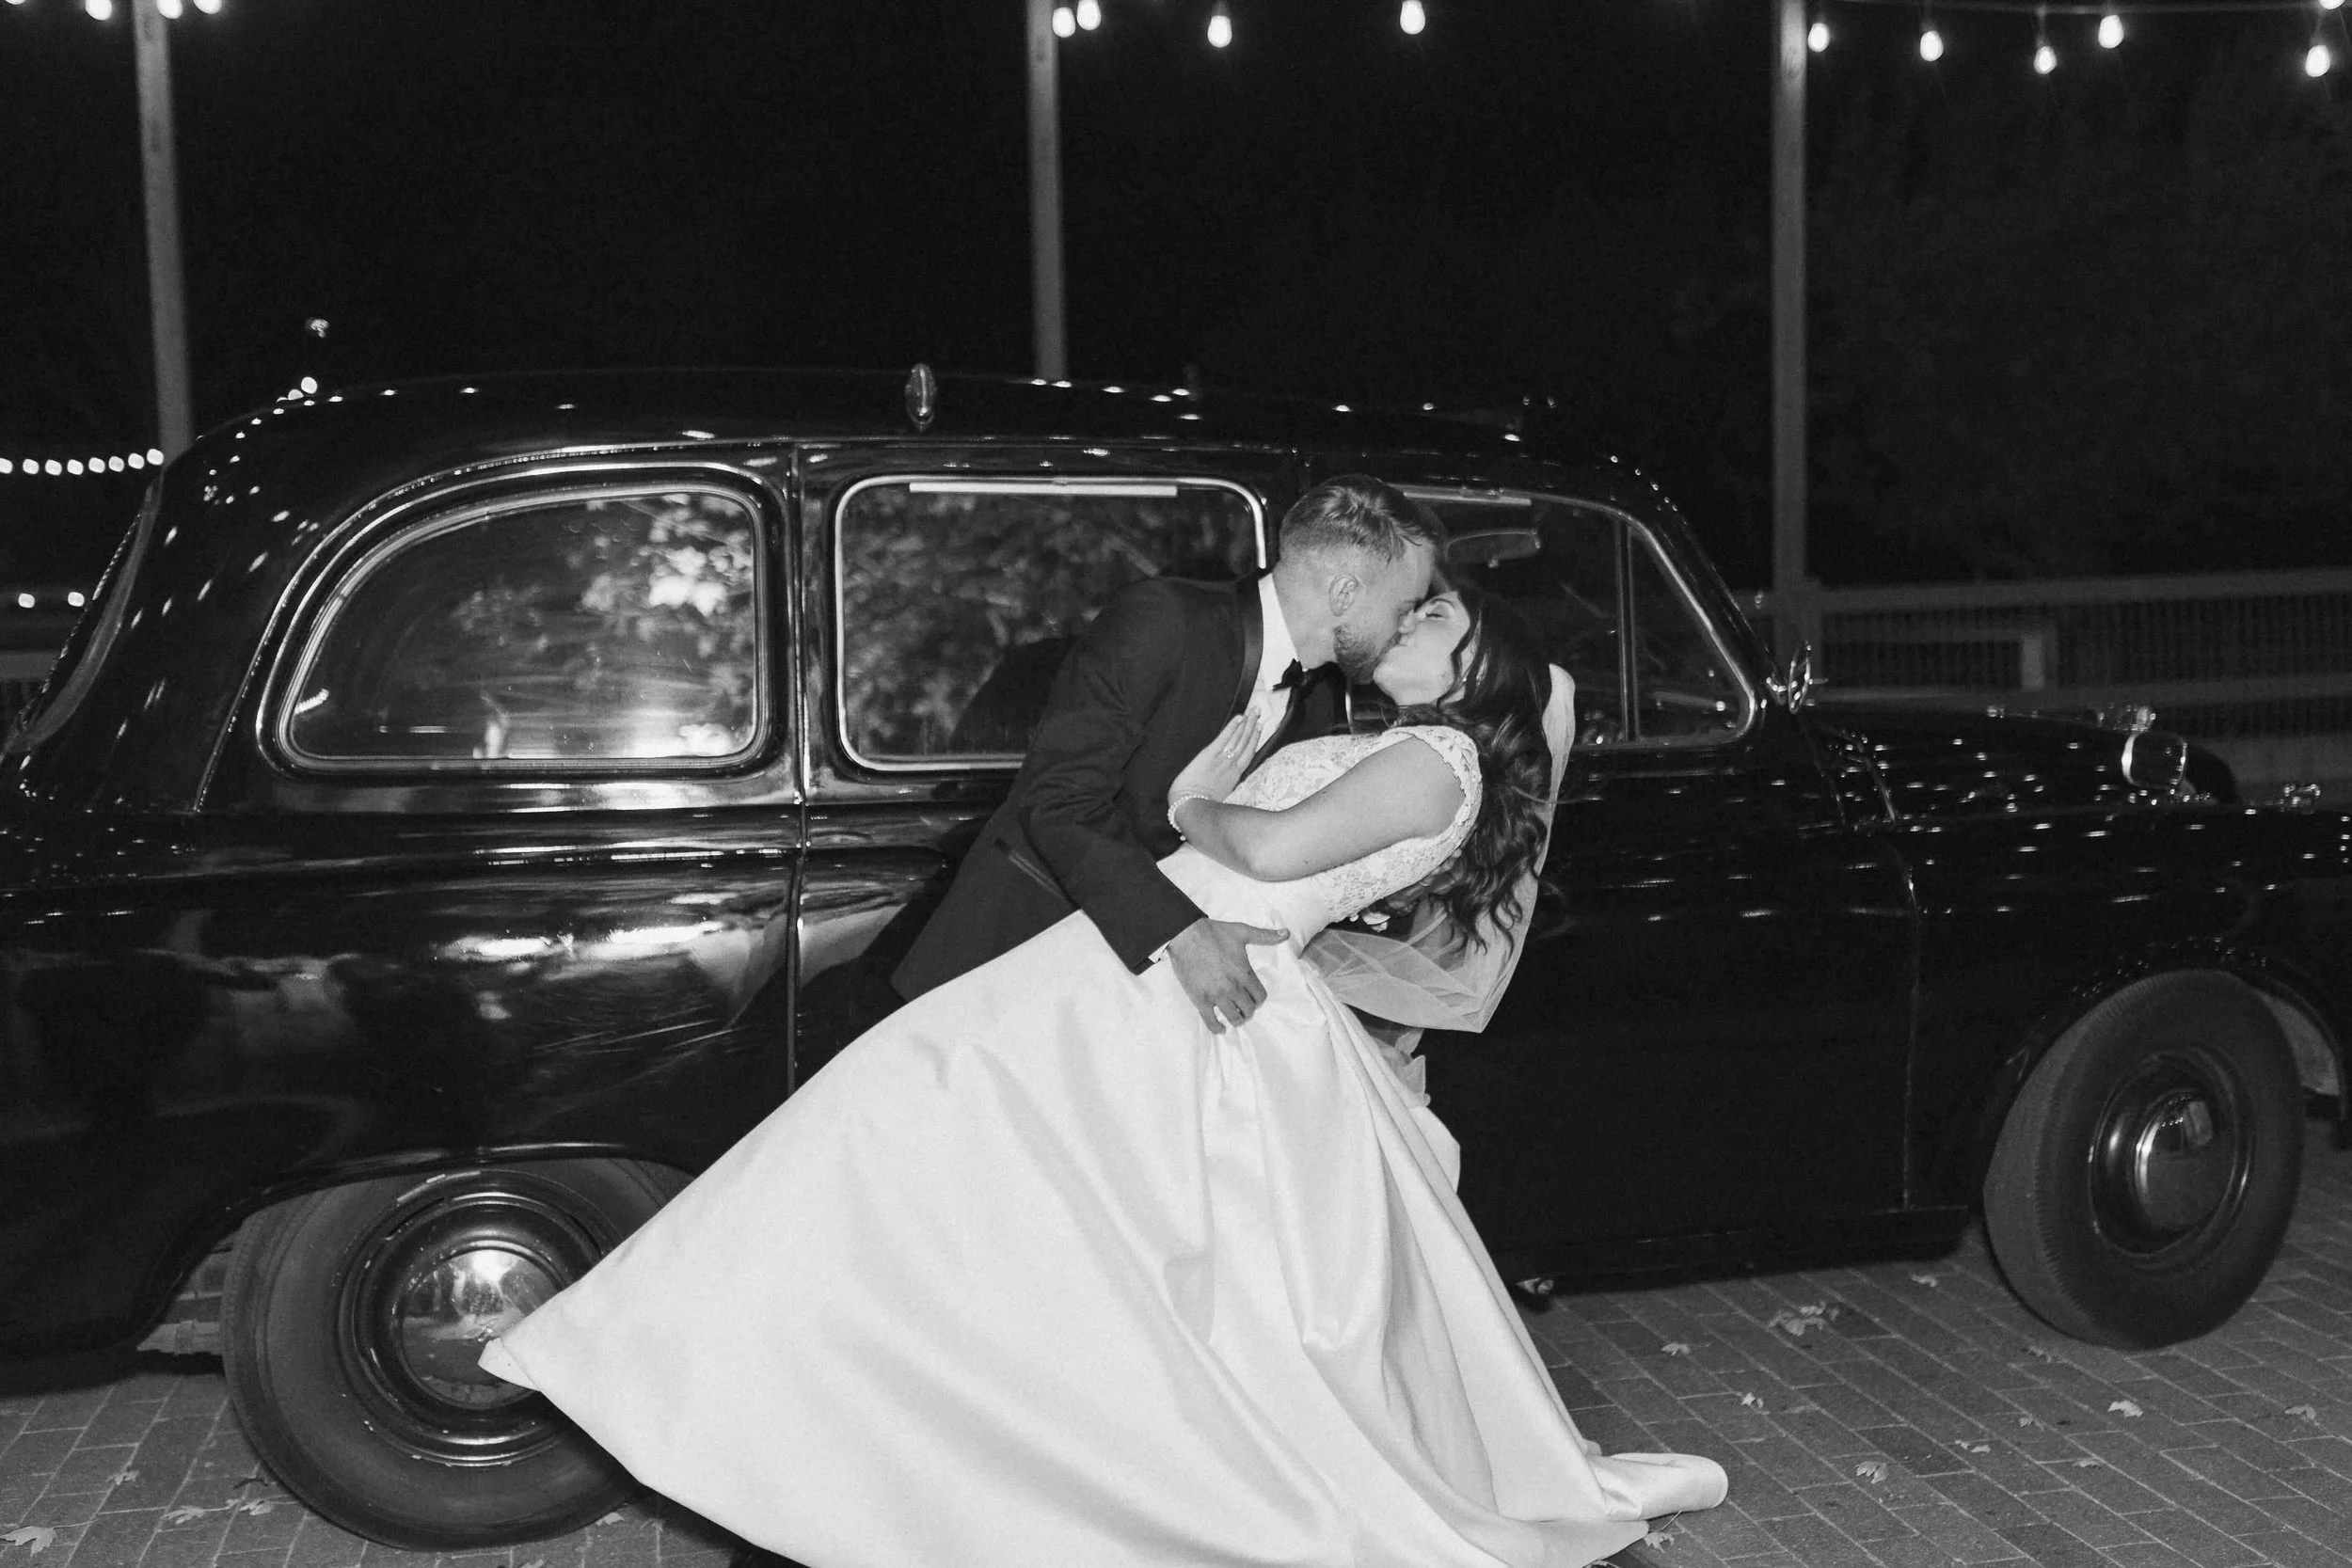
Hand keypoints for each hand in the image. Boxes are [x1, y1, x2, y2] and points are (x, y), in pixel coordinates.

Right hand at [1165, 916, 1288, 1030]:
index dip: (1258, 999)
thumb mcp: (1243, 932)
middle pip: (1248, 1009)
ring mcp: (1217, 996)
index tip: (1253, 998)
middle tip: (1244, 1008)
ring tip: (1235, 1018)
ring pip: (1233, 1018)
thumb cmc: (1215, 933)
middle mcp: (1233, 988)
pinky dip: (1217, 1028)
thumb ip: (1265, 936)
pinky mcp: (1200, 1000)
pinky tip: (1221, 1029)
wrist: (1187, 936)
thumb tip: (1286, 933)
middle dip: (1248, 1010)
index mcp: (1244, 974)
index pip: (1260, 997)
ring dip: (1236, 1020)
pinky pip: (1211, 1021)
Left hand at [1168, 712, 1258, 824]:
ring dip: (1245, 723)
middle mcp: (1231, 765)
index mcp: (1235, 775)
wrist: (1190, 804)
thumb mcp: (1222, 794)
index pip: (1249, 753)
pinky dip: (1232, 728)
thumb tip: (1231, 776)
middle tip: (1258, 712)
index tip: (1260, 727)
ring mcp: (1221, 759)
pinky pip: (1224, 738)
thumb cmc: (1203, 803)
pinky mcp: (1209, 754)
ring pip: (1238, 738)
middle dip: (1252, 725)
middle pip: (1245, 742)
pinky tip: (1238, 718)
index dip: (1255, 739)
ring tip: (1252, 712)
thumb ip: (1228, 782)